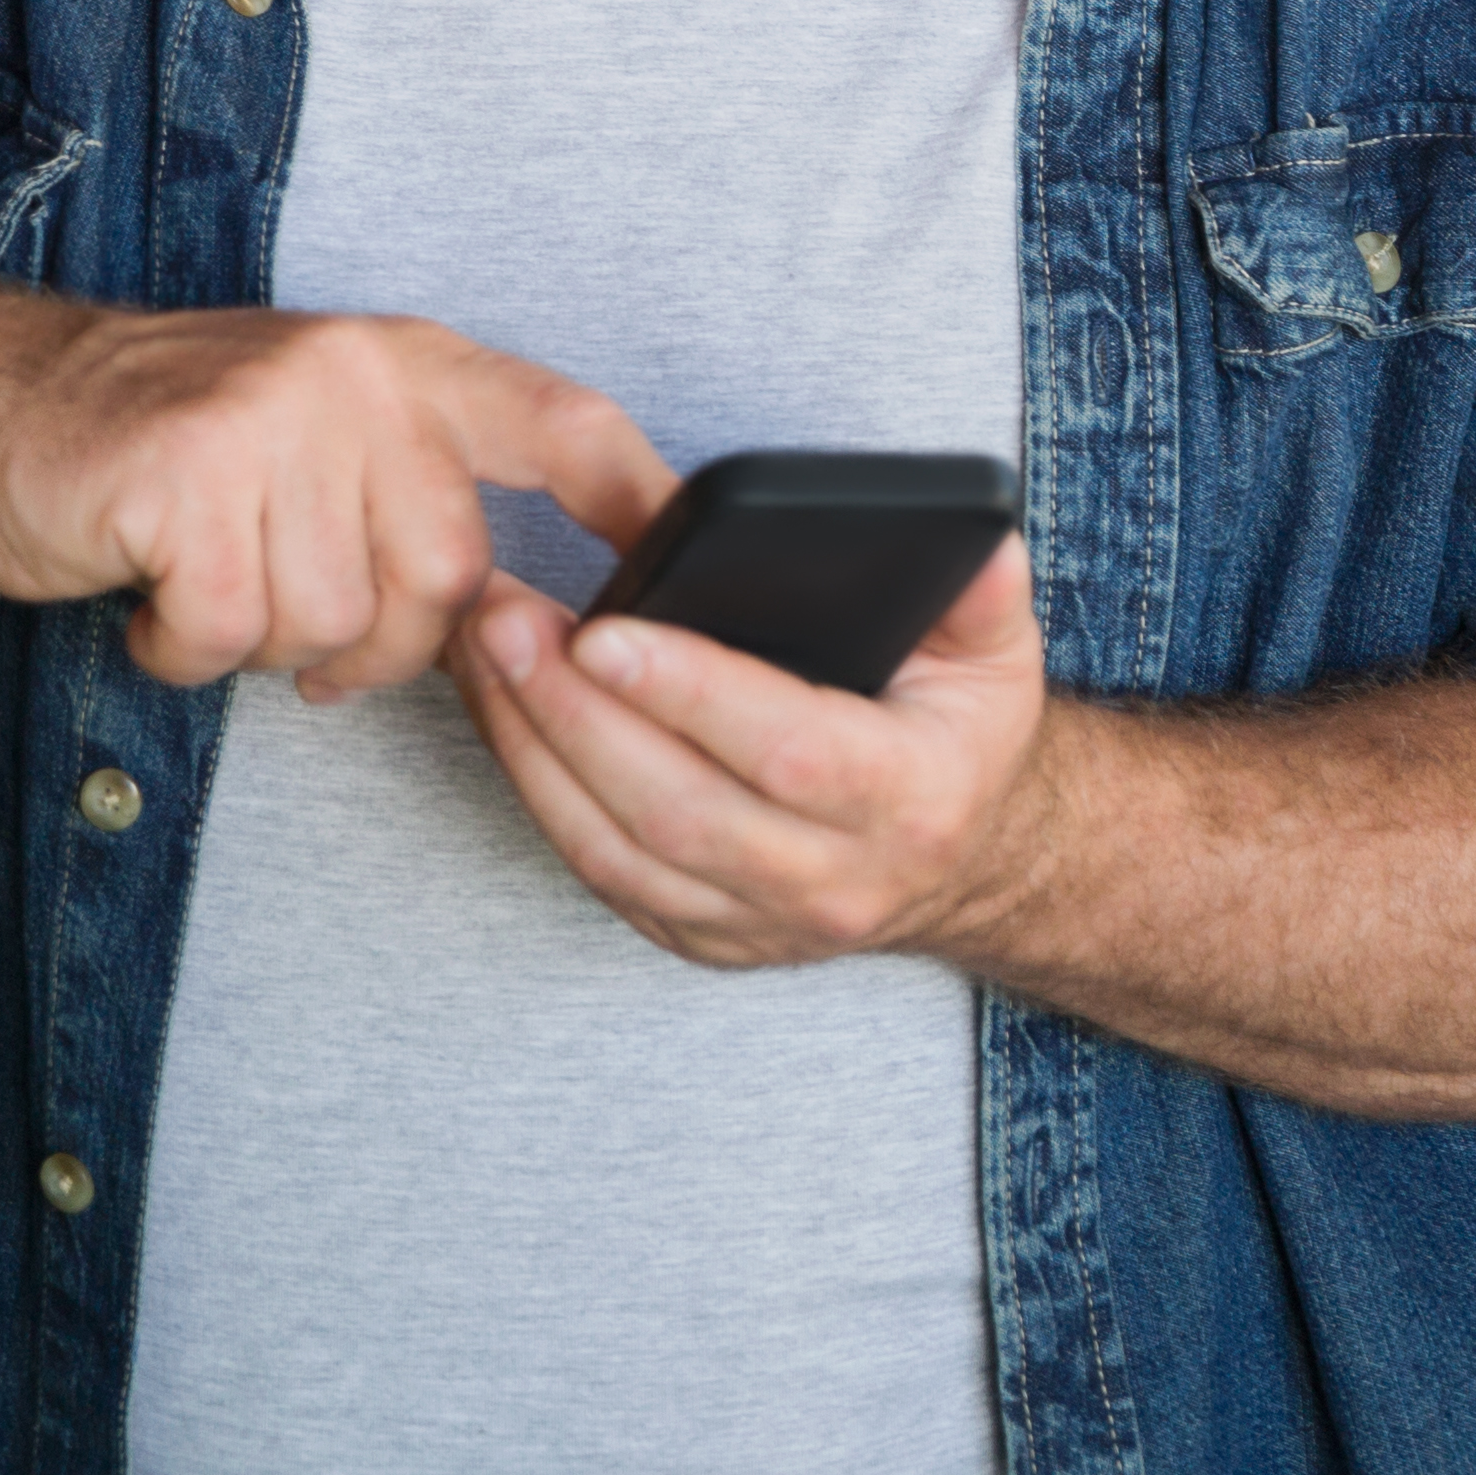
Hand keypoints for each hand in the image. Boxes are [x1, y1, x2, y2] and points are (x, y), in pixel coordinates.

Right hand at [0, 310, 671, 699]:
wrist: (2, 405)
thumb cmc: (176, 450)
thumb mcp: (325, 437)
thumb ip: (422, 498)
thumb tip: (522, 627)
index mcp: (412, 365)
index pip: (563, 425)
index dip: (637, 500)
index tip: (690, 569)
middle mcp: (358, 377)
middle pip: (444, 578)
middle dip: (373, 641)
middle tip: (290, 617)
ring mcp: (272, 416)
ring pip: (333, 620)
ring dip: (263, 641)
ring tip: (207, 582)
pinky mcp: (186, 474)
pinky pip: (229, 630)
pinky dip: (185, 648)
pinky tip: (153, 595)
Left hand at [443, 535, 1052, 968]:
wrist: (959, 862)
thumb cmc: (958, 736)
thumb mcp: (995, 654)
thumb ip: (983, 590)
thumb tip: (977, 539)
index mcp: (911, 799)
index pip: (788, 752)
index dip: (691, 695)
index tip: (604, 629)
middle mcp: (834, 882)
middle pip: (676, 810)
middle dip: (573, 712)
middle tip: (503, 619)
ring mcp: (758, 923)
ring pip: (618, 852)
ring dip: (532, 749)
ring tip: (480, 649)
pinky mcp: (698, 935)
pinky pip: (598, 872)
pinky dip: (536, 791)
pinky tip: (499, 710)